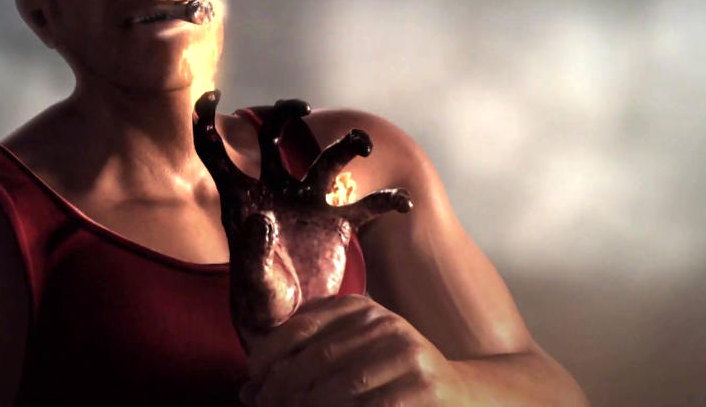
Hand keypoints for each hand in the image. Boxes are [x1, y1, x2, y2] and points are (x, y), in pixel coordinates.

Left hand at [192, 91, 411, 346]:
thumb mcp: (253, 283)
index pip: (216, 154)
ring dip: (345, 148)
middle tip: (300, 110)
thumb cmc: (260, 308)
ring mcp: (308, 206)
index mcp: (242, 203)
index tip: (213, 94)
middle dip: (286, 118)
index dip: (208, 121)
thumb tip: (263, 216)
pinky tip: (402, 205)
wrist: (289, 330)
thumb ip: (253, 250)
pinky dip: (387, 202)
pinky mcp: (338, 226)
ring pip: (326, 163)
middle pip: (276, 141)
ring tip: (362, 145)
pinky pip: (366, 206)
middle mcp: (275, 194)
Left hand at [240, 294, 465, 406]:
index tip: (253, 381)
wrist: (458, 393)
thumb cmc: (390, 377)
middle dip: (281, 389)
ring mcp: (404, 353)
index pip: (299, 327)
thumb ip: (301, 364)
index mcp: (358, 308)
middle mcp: (381, 323)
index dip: (267, 356)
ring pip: (338, 387)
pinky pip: (368, 406)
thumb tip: (247, 391)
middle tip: (266, 406)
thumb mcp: (350, 355)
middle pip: (315, 358)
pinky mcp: (422, 387)